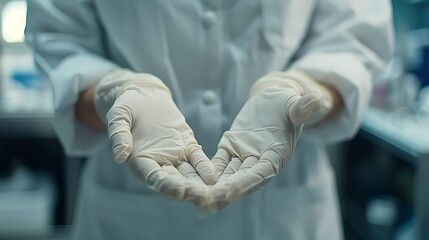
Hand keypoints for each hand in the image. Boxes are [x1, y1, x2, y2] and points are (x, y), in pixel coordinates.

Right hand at [94, 69, 216, 206]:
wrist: (144, 96)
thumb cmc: (127, 107)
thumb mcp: (118, 116)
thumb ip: (119, 135)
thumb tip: (119, 156)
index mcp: (140, 162)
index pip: (154, 178)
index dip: (166, 185)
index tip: (179, 191)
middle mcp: (158, 164)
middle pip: (174, 182)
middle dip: (187, 190)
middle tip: (201, 195)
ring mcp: (175, 157)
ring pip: (188, 175)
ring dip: (199, 184)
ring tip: (211, 191)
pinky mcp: (188, 146)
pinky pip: (198, 159)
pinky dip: (205, 168)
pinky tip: (213, 176)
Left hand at [208, 71, 332, 210]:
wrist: (273, 99)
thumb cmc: (287, 102)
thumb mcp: (295, 103)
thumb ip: (303, 107)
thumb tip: (316, 101)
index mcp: (276, 155)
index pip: (259, 173)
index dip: (243, 183)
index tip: (225, 193)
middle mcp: (259, 161)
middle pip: (240, 180)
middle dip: (223, 191)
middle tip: (204, 200)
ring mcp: (244, 156)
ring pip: (226, 174)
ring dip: (211, 186)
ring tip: (194, 195)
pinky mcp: (231, 148)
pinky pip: (217, 162)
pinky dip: (206, 170)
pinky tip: (193, 178)